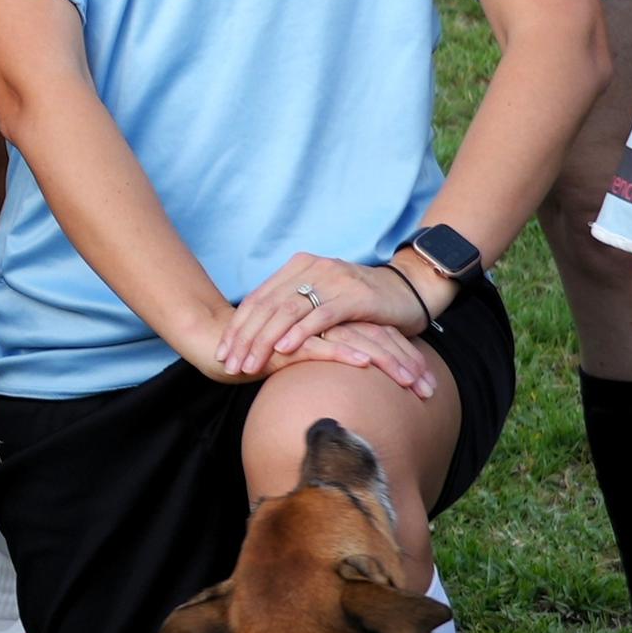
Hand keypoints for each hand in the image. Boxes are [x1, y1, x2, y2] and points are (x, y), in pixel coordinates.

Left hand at [216, 250, 435, 386]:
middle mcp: (311, 269)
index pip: (258, 298)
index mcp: (298, 268)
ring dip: (265, 340)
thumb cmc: (362, 302)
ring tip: (249, 364)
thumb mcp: (322, 299)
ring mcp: (332, 280)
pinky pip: (320, 316)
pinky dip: (300, 333)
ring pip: (287, 311)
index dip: (238, 327)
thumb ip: (295, 308)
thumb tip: (260, 332)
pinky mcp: (353, 296)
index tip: (222, 352)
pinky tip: (284, 350)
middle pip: (267, 305)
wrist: (409, 290)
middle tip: (229, 364)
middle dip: (245, 338)